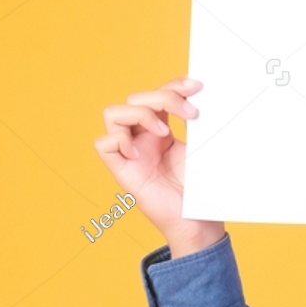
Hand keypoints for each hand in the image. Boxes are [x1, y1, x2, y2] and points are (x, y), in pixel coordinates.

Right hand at [95, 77, 225, 257]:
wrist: (198, 221)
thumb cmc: (199, 189)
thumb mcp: (200, 148)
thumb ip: (195, 123)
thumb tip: (202, 95)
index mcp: (161, 130)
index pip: (157, 94)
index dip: (174, 85)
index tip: (197, 87)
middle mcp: (142, 138)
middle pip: (135, 98)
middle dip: (163, 97)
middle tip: (191, 115)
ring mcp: (130, 153)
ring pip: (113, 113)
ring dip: (141, 115)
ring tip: (166, 133)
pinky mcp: (122, 171)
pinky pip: (103, 144)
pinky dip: (119, 141)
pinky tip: (141, 153)